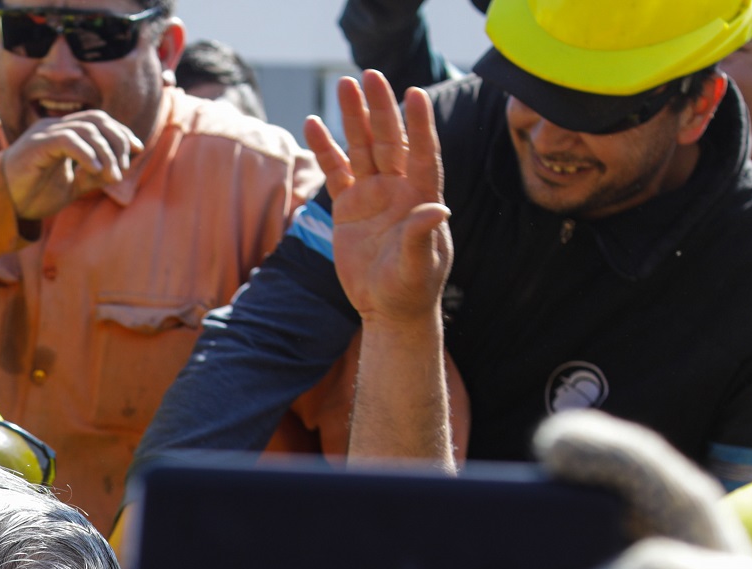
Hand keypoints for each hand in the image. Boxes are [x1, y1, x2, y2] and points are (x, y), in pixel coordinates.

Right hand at [0, 110, 142, 222]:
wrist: (3, 206)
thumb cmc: (33, 195)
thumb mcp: (72, 185)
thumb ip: (93, 175)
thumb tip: (119, 169)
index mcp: (62, 133)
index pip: (99, 121)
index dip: (121, 132)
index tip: (137, 150)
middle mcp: (54, 127)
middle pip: (97, 120)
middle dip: (117, 141)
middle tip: (125, 167)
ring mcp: (44, 133)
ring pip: (86, 129)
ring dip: (105, 152)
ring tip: (113, 176)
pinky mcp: (37, 145)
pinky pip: (67, 140)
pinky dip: (86, 154)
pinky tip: (96, 172)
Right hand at [306, 71, 451, 329]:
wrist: (387, 308)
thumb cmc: (411, 289)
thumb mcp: (419, 266)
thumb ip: (422, 235)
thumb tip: (437, 208)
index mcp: (423, 196)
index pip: (423, 152)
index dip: (420, 124)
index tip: (415, 94)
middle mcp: (399, 188)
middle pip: (389, 140)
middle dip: (380, 108)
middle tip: (369, 76)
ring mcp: (373, 195)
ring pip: (362, 148)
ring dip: (353, 118)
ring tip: (343, 84)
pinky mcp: (349, 207)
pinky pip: (337, 172)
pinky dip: (326, 149)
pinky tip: (314, 124)